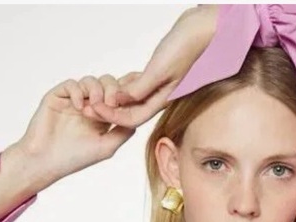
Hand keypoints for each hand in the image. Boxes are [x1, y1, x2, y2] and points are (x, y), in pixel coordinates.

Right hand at [15, 73, 138, 182]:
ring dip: (97, 90)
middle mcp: (89, 106)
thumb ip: (123, 132)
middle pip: (108, 83)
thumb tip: (139, 118)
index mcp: (103, 117)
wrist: (45, 161)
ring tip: (95, 105)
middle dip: (114, 89)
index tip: (137, 89)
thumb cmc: (74, 159)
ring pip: (91, 81)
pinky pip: (71, 84)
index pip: (118, 97)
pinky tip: (79, 106)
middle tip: (113, 102)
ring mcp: (73, 100)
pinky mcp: (58, 96)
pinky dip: (78, 91)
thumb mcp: (106, 147)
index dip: (128, 91)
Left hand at [88, 6, 218, 128]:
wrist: (208, 29)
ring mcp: (162, 85)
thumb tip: (119, 101)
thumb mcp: (160, 69)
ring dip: (116, 99)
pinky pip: (139, 86)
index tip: (92, 108)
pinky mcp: (162, 72)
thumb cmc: (188, 47)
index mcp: (162, 99)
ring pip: (134, 99)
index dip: (111, 116)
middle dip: (109, 110)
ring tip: (97, 94)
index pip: (132, 118)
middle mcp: (161, 96)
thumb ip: (139, 88)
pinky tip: (116, 82)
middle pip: (131, 111)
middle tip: (87, 104)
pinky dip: (126, 86)